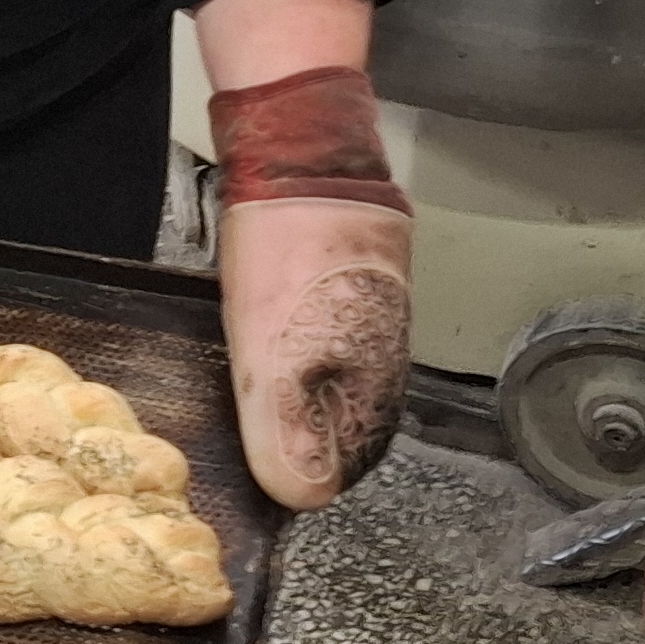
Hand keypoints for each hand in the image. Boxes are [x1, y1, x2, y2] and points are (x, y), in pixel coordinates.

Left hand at [209, 66, 413, 509]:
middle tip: (256, 447)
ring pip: (340, 374)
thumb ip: (287, 426)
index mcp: (378, 376)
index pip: (355, 460)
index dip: (311, 475)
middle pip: (350, 418)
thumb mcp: (272, 354)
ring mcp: (375, 306)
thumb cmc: (289, 246)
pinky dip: (299, 348)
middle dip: (309, 437)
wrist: (300, 146)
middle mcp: (388, 347)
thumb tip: (303, 497)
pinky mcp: (354, 274)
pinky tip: (268, 343)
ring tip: (256, 402)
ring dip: (303, 392)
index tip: (269, 484)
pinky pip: (329, 332)